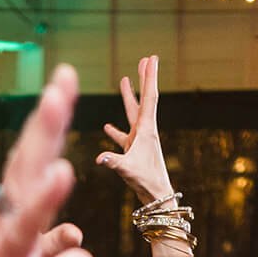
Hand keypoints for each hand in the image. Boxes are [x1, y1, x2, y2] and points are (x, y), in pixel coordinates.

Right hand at [0, 65, 94, 256]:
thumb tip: (85, 251)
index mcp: (16, 233)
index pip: (37, 178)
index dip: (52, 142)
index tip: (65, 102)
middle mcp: (3, 230)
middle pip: (27, 166)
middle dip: (45, 121)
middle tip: (61, 77)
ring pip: (20, 183)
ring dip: (42, 139)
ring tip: (58, 99)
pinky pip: (23, 230)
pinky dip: (43, 201)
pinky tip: (62, 173)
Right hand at [97, 55, 172, 202]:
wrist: (157, 198)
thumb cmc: (146, 182)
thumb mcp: (128, 170)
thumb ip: (114, 162)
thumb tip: (100, 158)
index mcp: (146, 129)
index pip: (149, 97)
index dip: (149, 76)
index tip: (152, 58)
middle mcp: (144, 131)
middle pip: (144, 99)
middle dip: (144, 79)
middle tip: (145, 60)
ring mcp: (139, 141)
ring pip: (132, 113)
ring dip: (129, 97)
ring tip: (125, 80)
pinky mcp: (133, 152)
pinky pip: (122, 137)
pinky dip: (115, 130)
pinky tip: (107, 126)